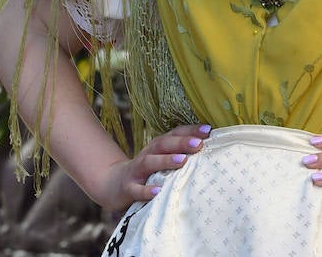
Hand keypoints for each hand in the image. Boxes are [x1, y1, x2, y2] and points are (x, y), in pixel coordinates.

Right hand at [91, 122, 210, 210]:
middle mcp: (148, 153)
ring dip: (166, 160)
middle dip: (181, 143)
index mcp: (158, 146)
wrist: (113, 184)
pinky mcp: (128, 187)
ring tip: (182, 161)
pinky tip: (157, 192)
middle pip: (164, 144)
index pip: (175, 133)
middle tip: (198, 144)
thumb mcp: (161, 159)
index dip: (190, 130)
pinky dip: (146, 190)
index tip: (208, 130)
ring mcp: (137, 170)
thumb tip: (207, 148)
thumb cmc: (147, 171)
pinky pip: (136, 189)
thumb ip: (179, 153)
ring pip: (150, 162)